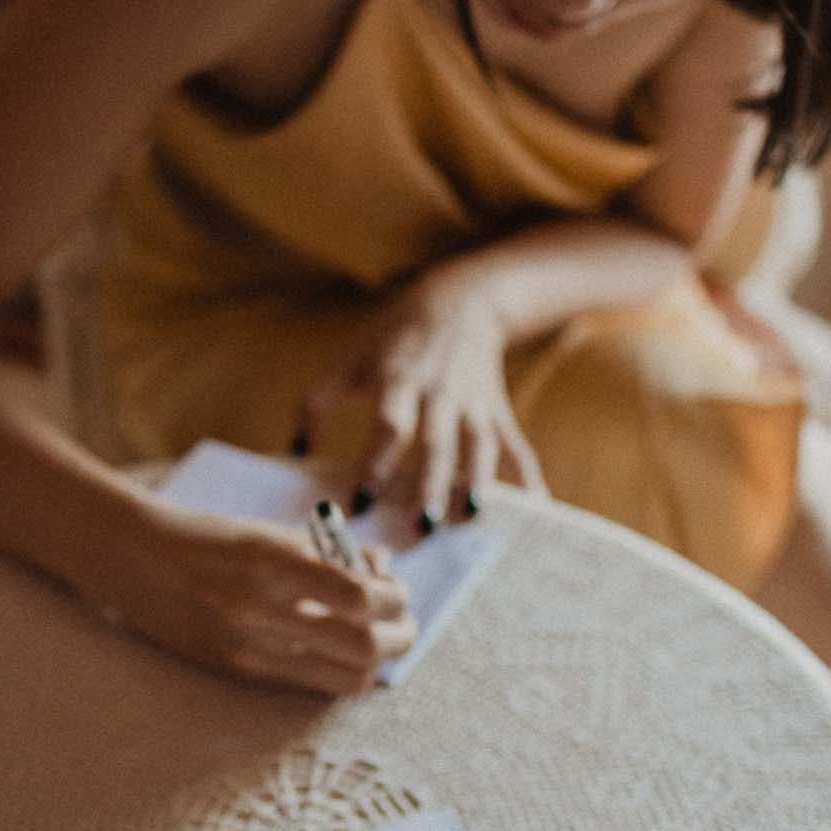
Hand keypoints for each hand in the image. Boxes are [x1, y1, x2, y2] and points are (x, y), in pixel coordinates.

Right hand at [107, 497, 414, 694]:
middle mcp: (262, 608)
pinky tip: (338, 655)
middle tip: (404, 624)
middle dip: (400, 636)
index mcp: (273, 560)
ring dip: (374, 662)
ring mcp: (248, 646)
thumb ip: (330, 553)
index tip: (397, 591)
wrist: (134, 559)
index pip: (363, 597)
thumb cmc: (209, 538)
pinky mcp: (237, 670)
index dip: (394, 598)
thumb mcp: (270, 533)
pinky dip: (337, 672)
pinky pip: (310, 685)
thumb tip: (385, 570)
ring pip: (346, 676)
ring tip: (376, 642)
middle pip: (365, 645)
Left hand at [297, 274, 545, 531]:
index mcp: (400, 379)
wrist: (460, 302)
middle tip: (418, 529)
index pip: (389, 425)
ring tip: (468, 521)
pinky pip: (515, 447)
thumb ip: (317, 403)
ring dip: (475, 484)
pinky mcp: (497, 412)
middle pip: (437, 443)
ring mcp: (474, 404)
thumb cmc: (393, 337)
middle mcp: (441, 393)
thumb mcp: (351, 358)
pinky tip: (534, 509)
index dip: (375, 463)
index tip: (359, 503)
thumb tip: (296, 455)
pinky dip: (527, 478)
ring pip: (478, 448)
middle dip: (429, 485)